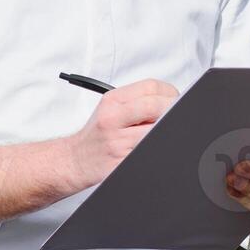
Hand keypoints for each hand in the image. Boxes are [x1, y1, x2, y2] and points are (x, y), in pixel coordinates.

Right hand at [60, 79, 177, 192]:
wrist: (74, 161)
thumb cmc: (96, 135)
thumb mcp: (110, 110)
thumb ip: (138, 102)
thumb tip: (171, 101)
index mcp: (112, 101)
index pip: (150, 87)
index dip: (169, 93)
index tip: (174, 99)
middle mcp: (112, 119)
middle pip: (155, 106)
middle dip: (172, 110)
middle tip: (175, 117)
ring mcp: (117, 142)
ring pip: (155, 131)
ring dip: (165, 131)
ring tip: (161, 132)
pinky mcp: (121, 163)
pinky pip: (148, 152)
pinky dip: (156, 147)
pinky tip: (151, 146)